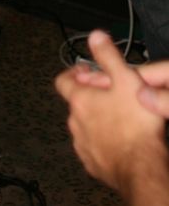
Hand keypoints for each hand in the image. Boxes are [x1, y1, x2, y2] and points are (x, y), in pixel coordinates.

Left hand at [55, 30, 166, 193]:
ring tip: (118, 117)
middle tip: (109, 93)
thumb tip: (95, 36)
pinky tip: (119, 140)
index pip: (63, 81)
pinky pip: (93, 147)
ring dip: (96, 119)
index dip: (74, 72)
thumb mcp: (125, 80)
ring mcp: (83, 146)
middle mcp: (76, 123)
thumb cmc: (135, 127)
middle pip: (76, 103)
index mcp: (80, 101)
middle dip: (90, 96)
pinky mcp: (93, 164)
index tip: (87, 70)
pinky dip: (102, 141)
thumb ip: (108, 56)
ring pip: (84, 126)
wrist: (142, 168)